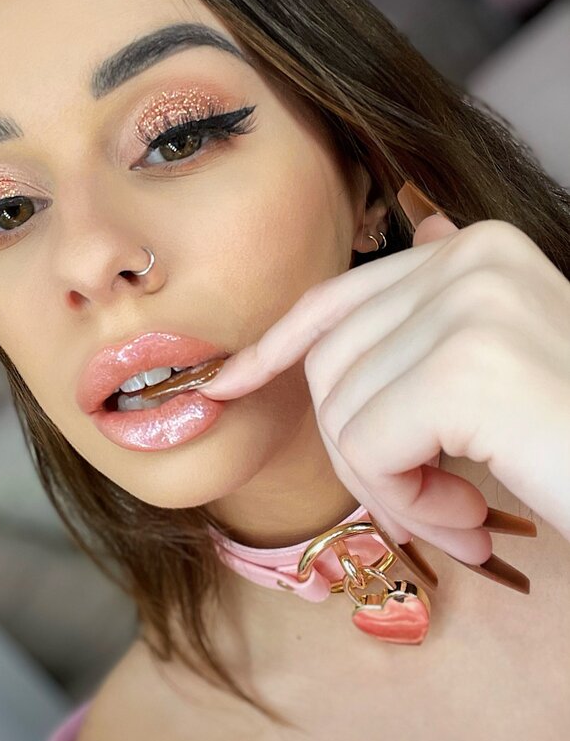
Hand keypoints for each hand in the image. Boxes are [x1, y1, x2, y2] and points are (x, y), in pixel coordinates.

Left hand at [198, 185, 569, 569]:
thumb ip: (451, 308)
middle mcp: (470, 258)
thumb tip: (418, 224)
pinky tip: (471, 517)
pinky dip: (407, 502)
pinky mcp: (468, 371)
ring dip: (392, 490)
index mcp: (475, 250)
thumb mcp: (511, 360)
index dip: (275, 347)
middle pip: (330, 366)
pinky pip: (370, 447)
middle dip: (363, 455)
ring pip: (342, 413)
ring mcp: (470, 309)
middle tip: (436, 505)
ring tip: (462, 514)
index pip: (336, 299)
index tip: (229, 384)